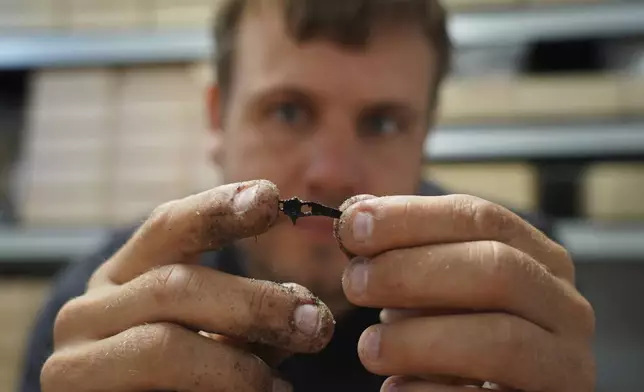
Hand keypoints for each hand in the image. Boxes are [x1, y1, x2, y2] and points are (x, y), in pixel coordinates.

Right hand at [41, 180, 334, 391]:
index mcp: (125, 276)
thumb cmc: (170, 374)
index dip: (219, 209)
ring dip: (237, 366)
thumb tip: (303, 308)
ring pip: (163, 345)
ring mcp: (76, 358)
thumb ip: (244, 316)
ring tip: (281, 387)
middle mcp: (89, 308)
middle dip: (254, 305)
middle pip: (175, 285)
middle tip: (316, 324)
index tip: (272, 199)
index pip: (168, 226)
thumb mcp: (206, 332)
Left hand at [335, 194, 595, 390]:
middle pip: (498, 269)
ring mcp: (564, 364)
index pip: (482, 218)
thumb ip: (407, 252)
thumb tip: (356, 216)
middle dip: (413, 271)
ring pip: (501, 340)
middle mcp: (564, 306)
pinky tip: (395, 388)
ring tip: (369, 347)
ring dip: (418, 339)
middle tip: (355, 282)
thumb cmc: (460, 331)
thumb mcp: (439, 285)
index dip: (411, 217)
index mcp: (539, 258)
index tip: (353, 225)